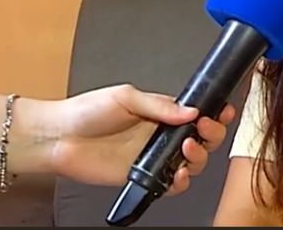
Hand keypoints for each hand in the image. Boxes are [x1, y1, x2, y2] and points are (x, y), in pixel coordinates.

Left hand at [25, 84, 235, 195]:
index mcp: (160, 113)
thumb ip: (160, 106)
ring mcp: (153, 158)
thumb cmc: (86, 112)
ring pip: (191, 164)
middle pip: (201, 139)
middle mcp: (160, 136)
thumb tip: (191, 111)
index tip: (223, 112)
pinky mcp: (142, 177)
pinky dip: (180, 183)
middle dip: (211, 135)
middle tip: (205, 130)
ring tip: (187, 150)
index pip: (196, 114)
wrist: (59, 137)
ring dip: (198, 158)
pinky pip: (170, 185)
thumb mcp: (126, 97)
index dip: (214, 114)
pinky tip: (178, 175)